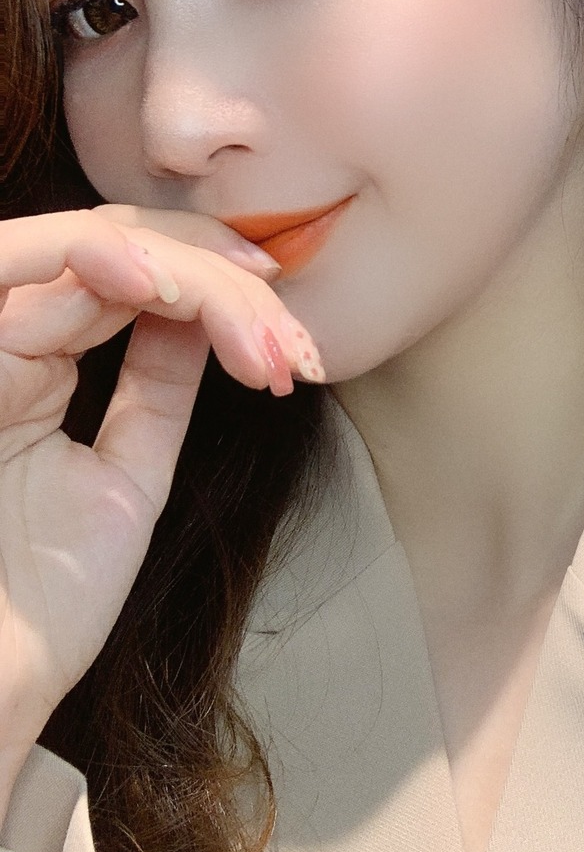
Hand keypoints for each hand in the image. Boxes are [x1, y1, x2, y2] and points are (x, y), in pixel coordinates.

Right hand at [0, 204, 322, 794]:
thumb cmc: (41, 602)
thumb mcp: (124, 473)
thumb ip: (154, 386)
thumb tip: (204, 314)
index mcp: (31, 365)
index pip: (133, 277)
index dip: (220, 286)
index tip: (286, 338)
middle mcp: (6, 342)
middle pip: (127, 250)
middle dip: (228, 287)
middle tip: (286, 347)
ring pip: (99, 248)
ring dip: (198, 280)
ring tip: (258, 339)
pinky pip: (30, 262)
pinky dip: (108, 258)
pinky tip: (166, 287)